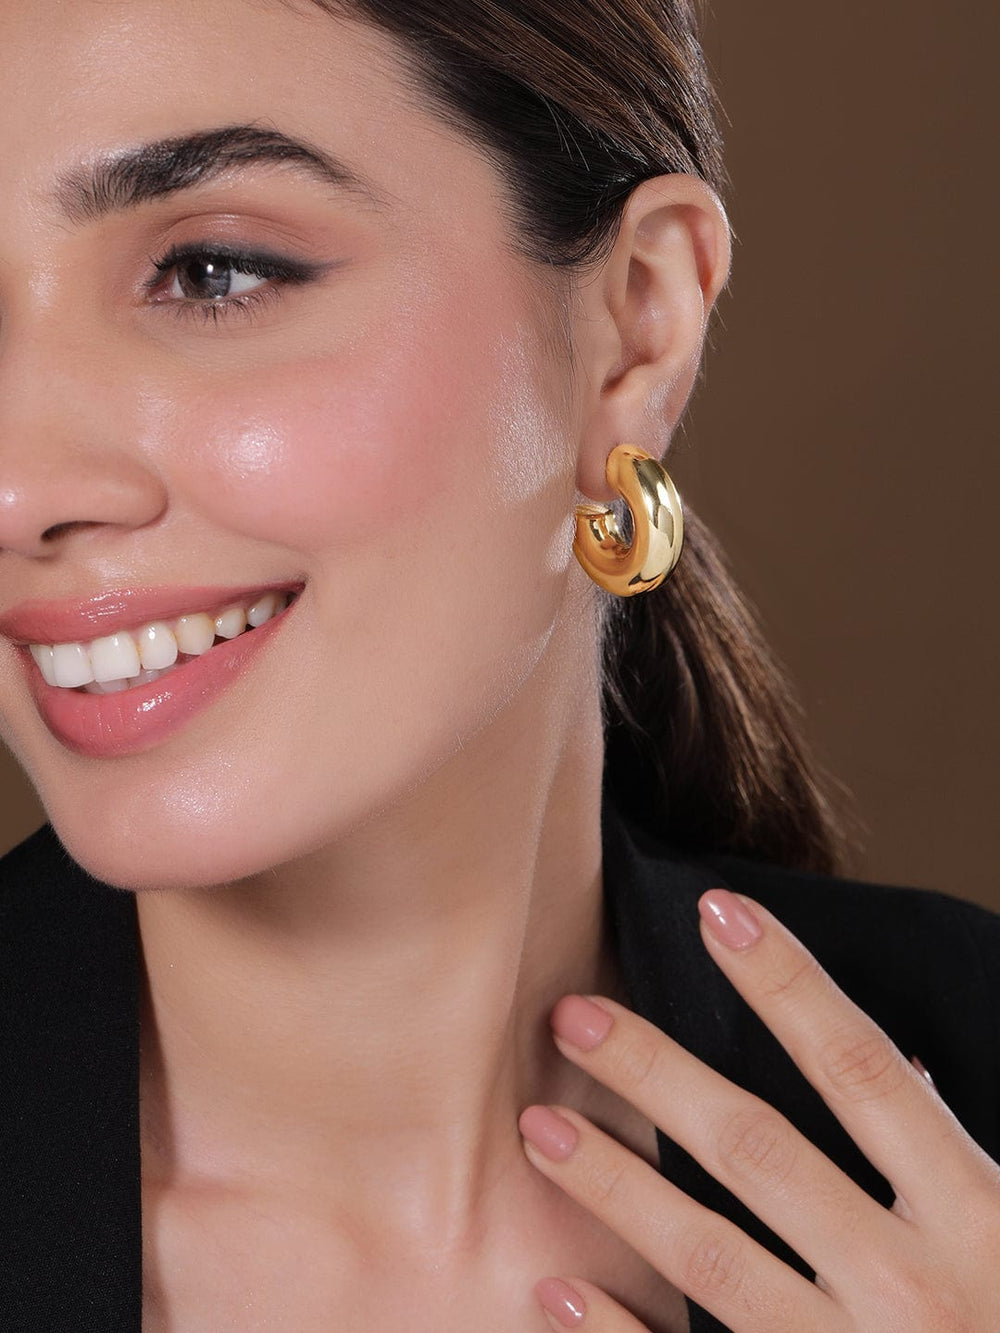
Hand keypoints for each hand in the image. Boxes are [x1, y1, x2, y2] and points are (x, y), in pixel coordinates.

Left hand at [518, 889, 999, 1330]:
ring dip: (616, 1188)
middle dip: (657, 1074)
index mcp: (980, 1219)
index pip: (861, 1070)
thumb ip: (959, 1157)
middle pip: (759, 1151)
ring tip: (538, 1129)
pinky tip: (556, 1287)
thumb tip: (900, 1063)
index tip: (717, 911)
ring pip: (711, 1259)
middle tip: (573, 1013)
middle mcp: (911, 1287)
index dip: (787, 983)